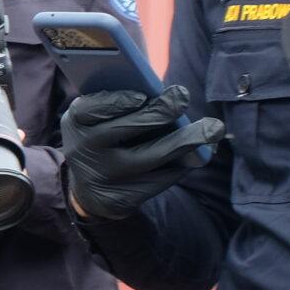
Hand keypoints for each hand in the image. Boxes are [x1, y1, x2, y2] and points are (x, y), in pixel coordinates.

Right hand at [59, 86, 223, 219]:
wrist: (90, 184)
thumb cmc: (104, 134)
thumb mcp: (100, 115)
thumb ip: (122, 100)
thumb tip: (167, 91)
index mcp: (76, 121)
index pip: (92, 108)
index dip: (117, 102)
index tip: (142, 96)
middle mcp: (84, 150)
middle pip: (126, 130)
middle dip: (159, 112)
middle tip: (183, 98)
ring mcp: (104, 177)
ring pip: (150, 157)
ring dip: (185, 141)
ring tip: (213, 129)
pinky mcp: (123, 198)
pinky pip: (159, 179)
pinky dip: (182, 164)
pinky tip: (200, 153)